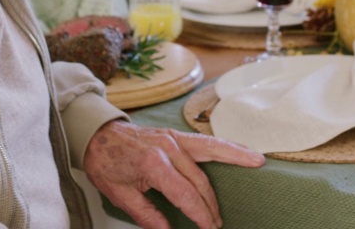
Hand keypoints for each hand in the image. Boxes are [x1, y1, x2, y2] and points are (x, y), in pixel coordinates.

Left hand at [83, 120, 264, 228]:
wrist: (96, 134)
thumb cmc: (106, 163)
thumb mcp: (120, 195)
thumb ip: (147, 216)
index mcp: (153, 164)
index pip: (185, 194)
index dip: (199, 214)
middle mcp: (169, 148)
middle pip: (200, 180)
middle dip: (211, 205)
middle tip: (218, 224)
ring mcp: (175, 138)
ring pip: (212, 149)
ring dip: (236, 157)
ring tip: (258, 162)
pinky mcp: (177, 135)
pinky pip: (207, 140)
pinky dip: (226, 145)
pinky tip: (241, 150)